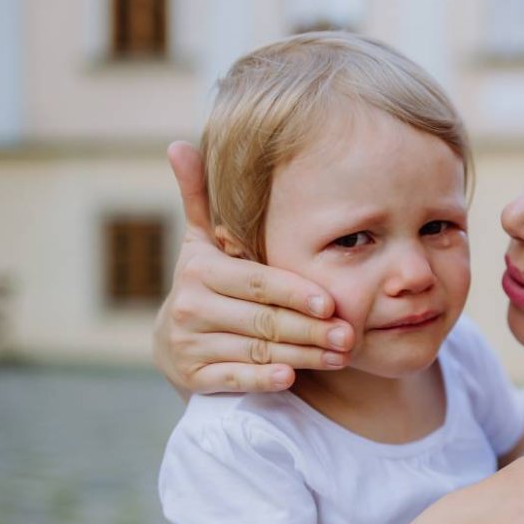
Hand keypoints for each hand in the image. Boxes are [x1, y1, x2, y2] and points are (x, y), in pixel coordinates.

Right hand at [152, 141, 356, 393]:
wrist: (175, 337)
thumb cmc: (208, 279)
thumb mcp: (203, 239)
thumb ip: (202, 197)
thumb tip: (179, 144)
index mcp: (198, 270)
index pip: (256, 282)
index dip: (293, 292)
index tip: (329, 302)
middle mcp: (189, 307)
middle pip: (261, 320)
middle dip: (309, 329)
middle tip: (348, 334)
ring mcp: (189, 345)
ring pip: (255, 351)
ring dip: (301, 355)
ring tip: (340, 354)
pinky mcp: (192, 377)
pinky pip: (232, 380)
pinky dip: (261, 379)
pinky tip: (290, 378)